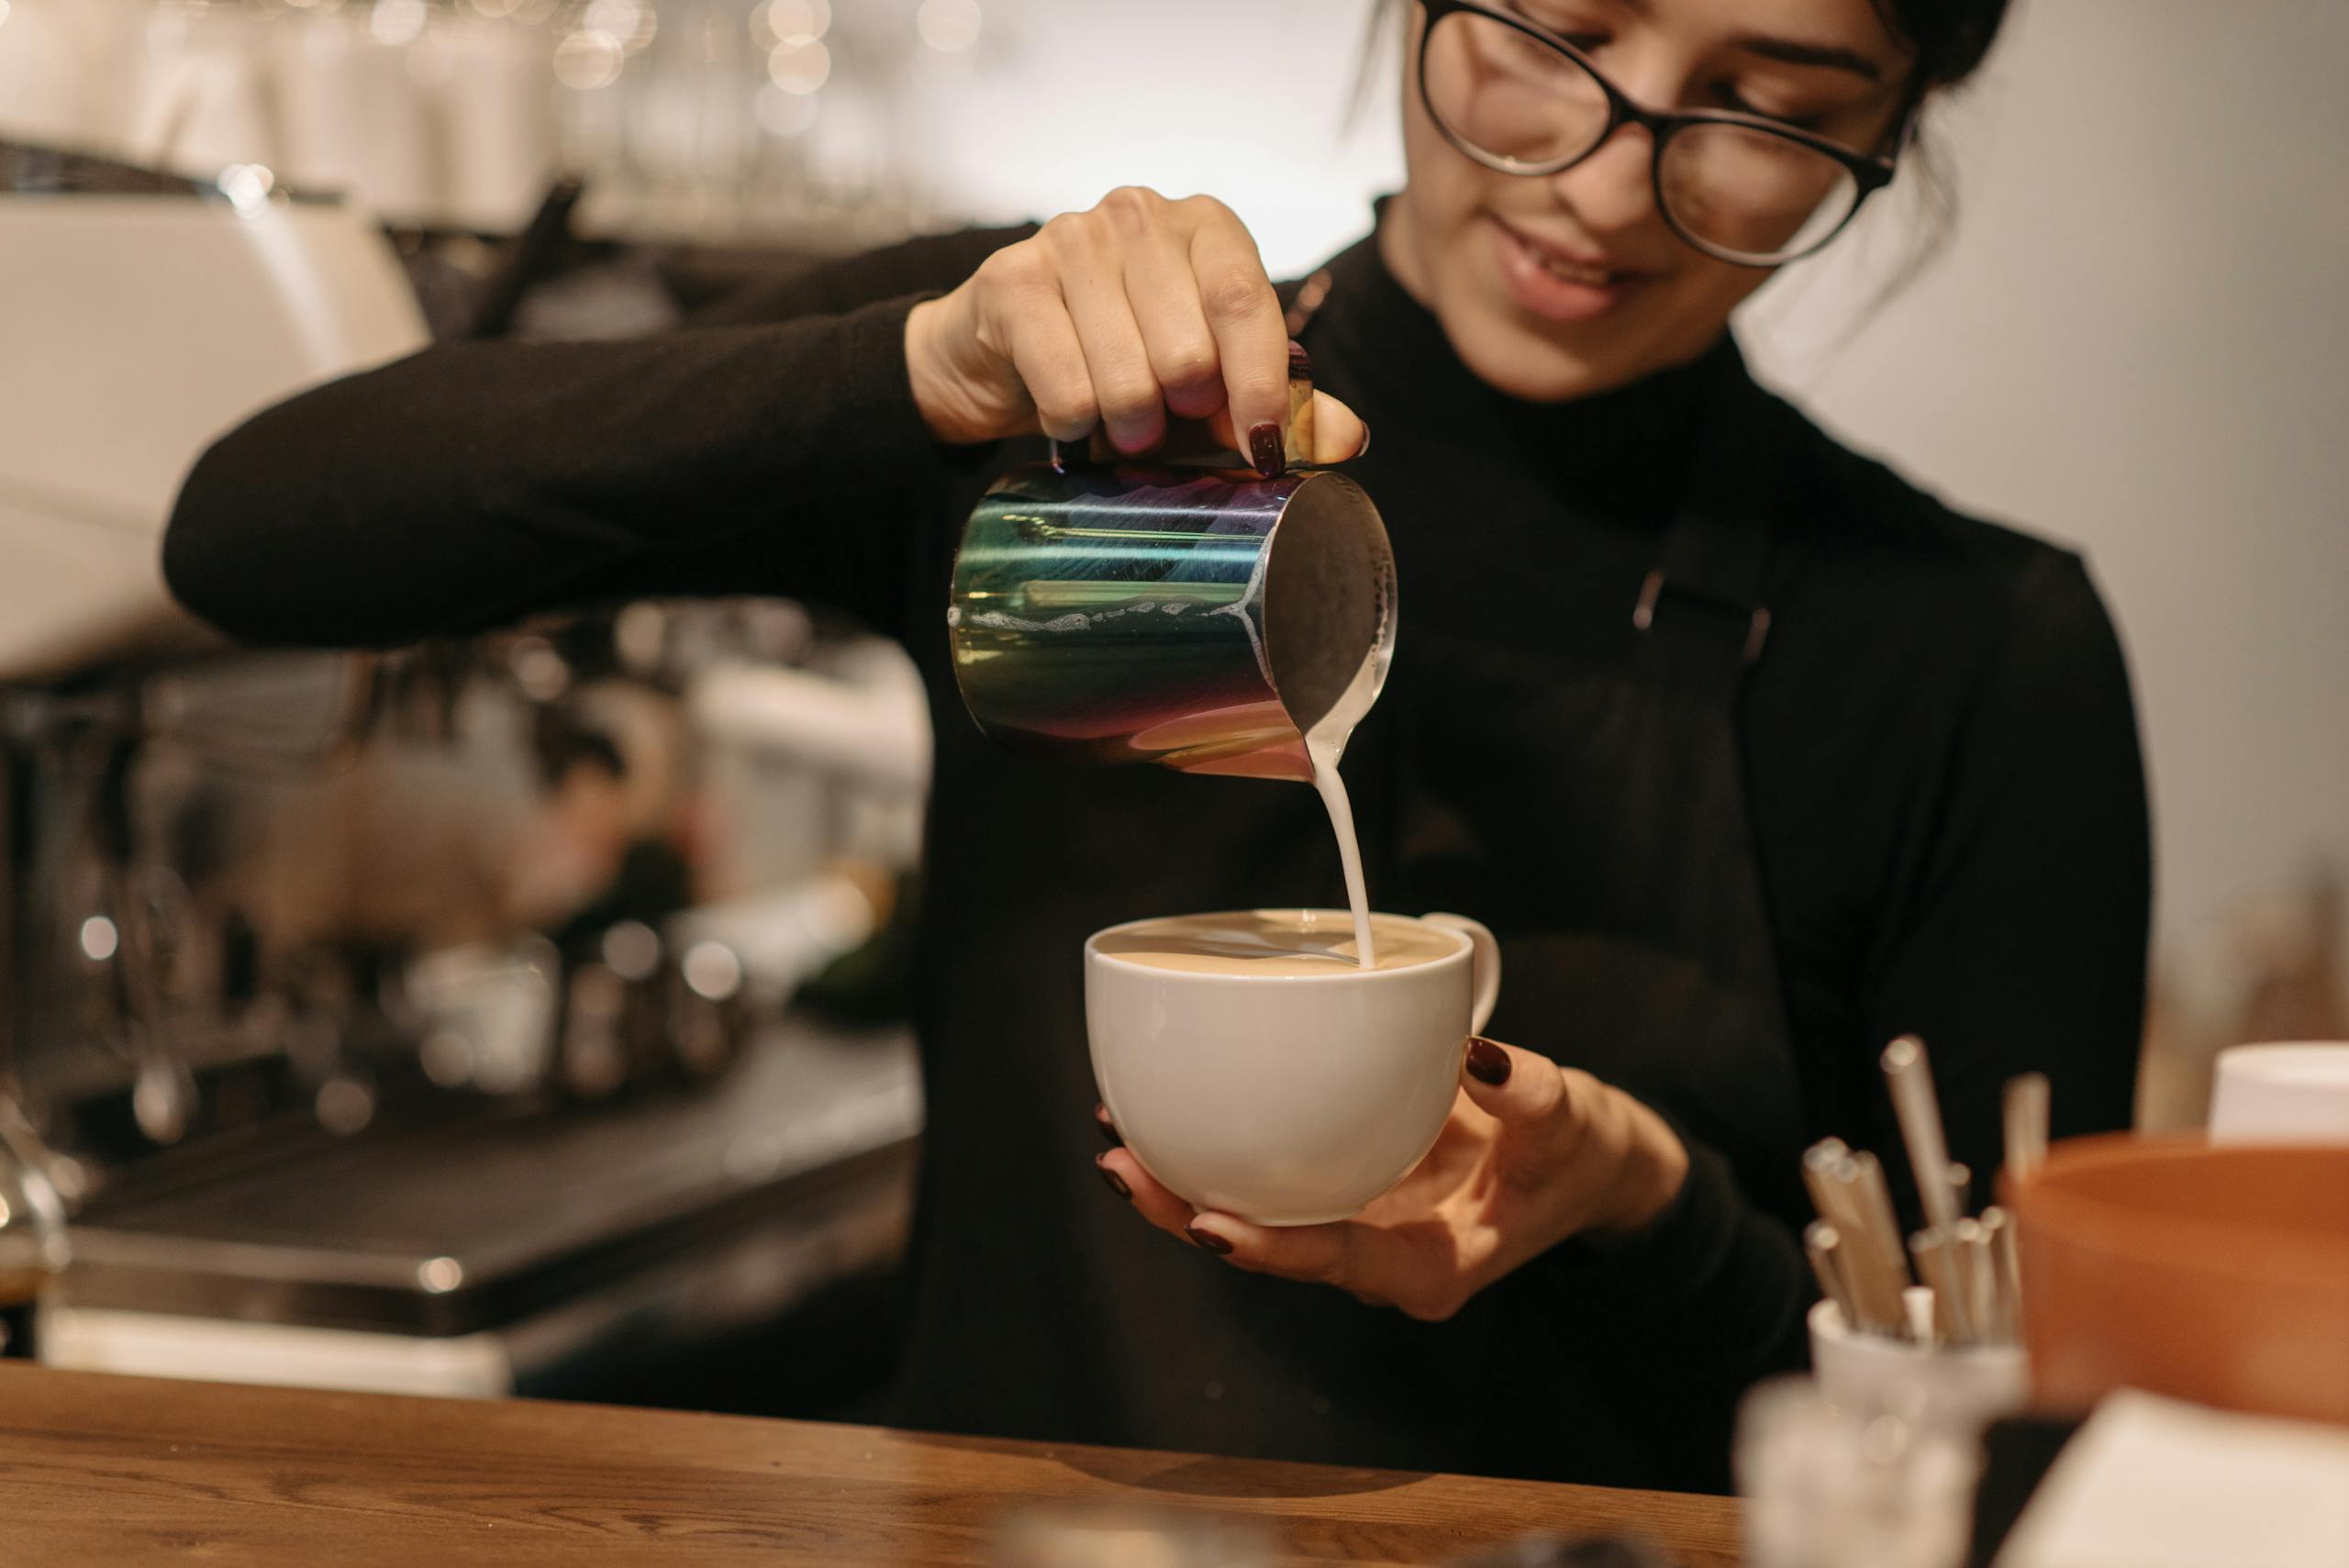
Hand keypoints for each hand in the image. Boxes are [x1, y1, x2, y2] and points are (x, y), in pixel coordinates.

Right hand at [905, 187, 1367, 470]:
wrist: (1000, 357)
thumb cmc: (1122, 363)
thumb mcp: (1209, 386)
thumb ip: (1277, 404)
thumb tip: (1350, 439)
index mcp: (1206, 227)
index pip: (1245, 303)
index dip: (1258, 386)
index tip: (1262, 451)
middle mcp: (1140, 215)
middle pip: (1188, 350)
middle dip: (1181, 414)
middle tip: (1162, 424)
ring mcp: (1071, 238)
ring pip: (1128, 377)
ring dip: (1126, 428)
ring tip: (1116, 424)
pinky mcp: (1013, 279)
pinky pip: (1067, 389)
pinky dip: (1073, 426)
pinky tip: (1068, 415)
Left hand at [1095, 1038, 1690, 1320]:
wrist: (1586, 1165)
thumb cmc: (1578, 1152)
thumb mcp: (1572, 1120)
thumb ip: (1529, 1094)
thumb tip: (1478, 1058)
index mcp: (1431, 1266)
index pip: (1338, 1262)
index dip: (1271, 1248)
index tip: (1210, 1225)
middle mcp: (1379, 1258)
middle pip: (1270, 1247)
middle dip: (1189, 1215)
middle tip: (1122, 1166)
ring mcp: (1355, 1228)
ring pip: (1254, 1217)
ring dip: (1182, 1186)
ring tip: (1117, 1139)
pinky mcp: (1344, 1188)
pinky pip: (1269, 1177)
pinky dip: (1217, 1149)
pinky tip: (1164, 1110)